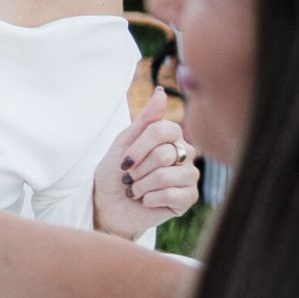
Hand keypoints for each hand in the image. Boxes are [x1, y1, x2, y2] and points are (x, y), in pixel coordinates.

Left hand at [92, 88, 199, 239]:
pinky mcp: (189, 198)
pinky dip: (149, 200)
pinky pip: (171, 195)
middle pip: (163, 155)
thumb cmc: (115, 171)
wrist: (108, 205)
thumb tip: (161, 92)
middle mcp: (186, 152)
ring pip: (166, 176)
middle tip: (129, 177)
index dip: (138, 147)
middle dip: (137, 170)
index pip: (162, 130)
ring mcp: (190, 175)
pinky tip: (145, 201)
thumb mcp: (124, 142)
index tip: (124, 160)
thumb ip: (145, 119)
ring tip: (135, 190)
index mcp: (171, 135)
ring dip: (141, 186)